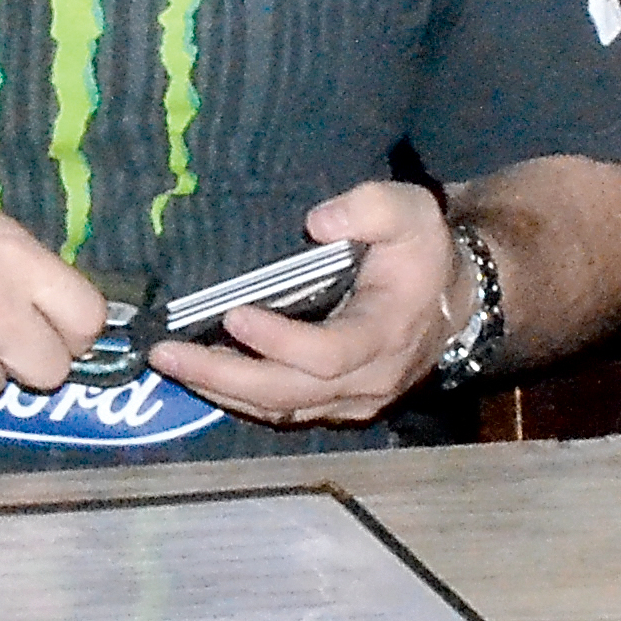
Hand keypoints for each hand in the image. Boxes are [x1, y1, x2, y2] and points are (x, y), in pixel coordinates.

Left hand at [148, 180, 453, 424]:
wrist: (455, 303)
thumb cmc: (421, 253)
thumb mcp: (411, 212)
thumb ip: (370, 208)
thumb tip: (317, 222)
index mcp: (385, 333)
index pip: (328, 354)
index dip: (279, 341)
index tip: (234, 313)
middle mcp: (368, 380)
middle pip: (289, 394)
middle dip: (223, 376)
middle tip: (166, 353)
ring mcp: (352, 401)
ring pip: (280, 411)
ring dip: (221, 391)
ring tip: (170, 363)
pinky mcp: (337, 408)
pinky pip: (283, 413)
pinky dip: (238, 398)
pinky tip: (200, 375)